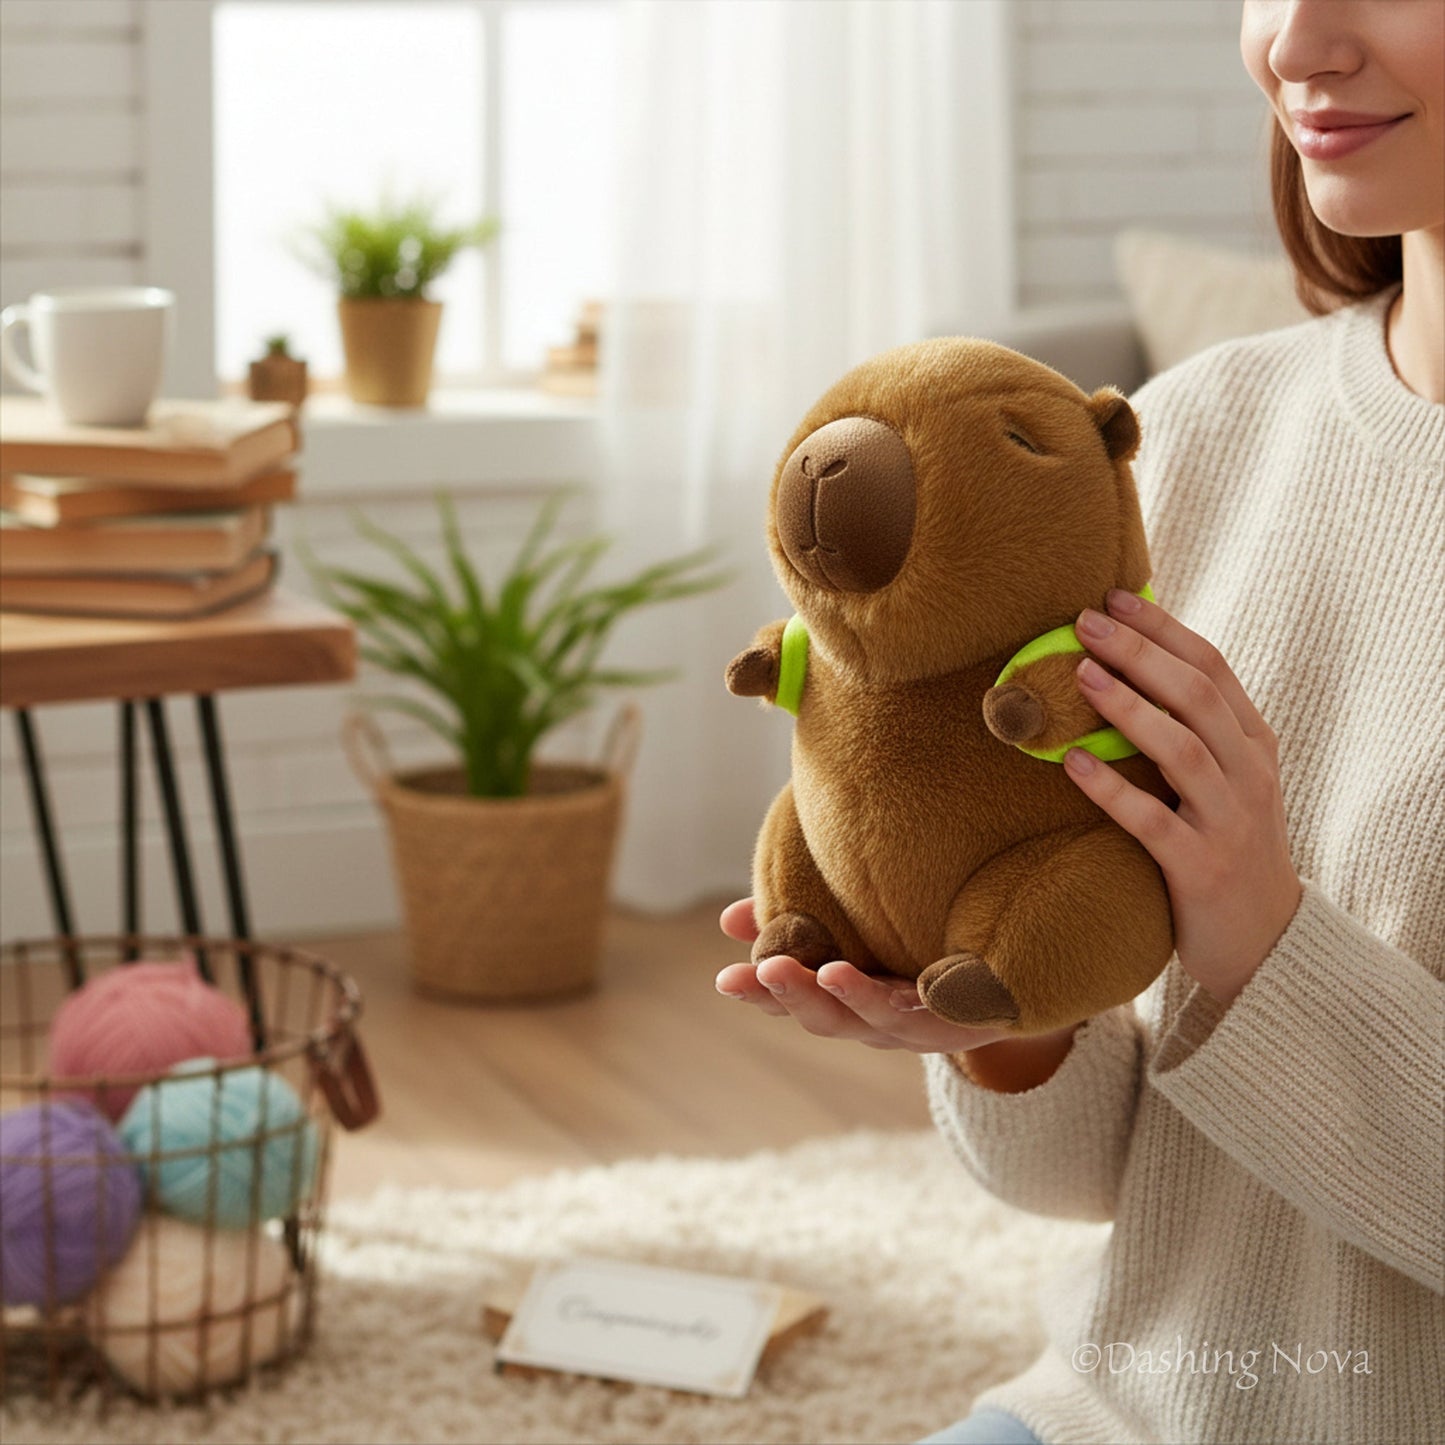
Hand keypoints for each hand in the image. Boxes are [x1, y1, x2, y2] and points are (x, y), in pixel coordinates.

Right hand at [715, 898, 1013, 1054]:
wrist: (1024, 961)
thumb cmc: (931, 940)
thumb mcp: (858, 924)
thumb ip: (802, 916)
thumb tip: (729, 919)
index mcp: (855, 997)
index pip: (798, 1000)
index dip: (762, 994)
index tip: (726, 979)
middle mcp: (886, 1020)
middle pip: (831, 1019)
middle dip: (794, 998)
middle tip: (760, 972)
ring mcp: (930, 1023)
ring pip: (881, 1021)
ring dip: (851, 1000)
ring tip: (827, 973)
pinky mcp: (975, 1014)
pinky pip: (946, 1011)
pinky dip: (926, 1001)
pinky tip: (910, 984)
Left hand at [1065, 589, 1302, 1005]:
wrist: (1264, 940)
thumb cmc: (1223, 844)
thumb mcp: (1222, 779)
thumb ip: (1188, 728)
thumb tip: (1118, 665)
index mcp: (1253, 743)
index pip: (1212, 668)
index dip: (1163, 629)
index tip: (1114, 596)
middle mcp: (1248, 774)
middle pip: (1196, 696)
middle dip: (1140, 653)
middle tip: (1085, 622)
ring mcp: (1229, 821)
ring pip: (1182, 749)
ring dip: (1129, 708)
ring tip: (1081, 676)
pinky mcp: (1200, 868)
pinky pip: (1152, 821)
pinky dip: (1111, 789)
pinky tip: (1072, 764)